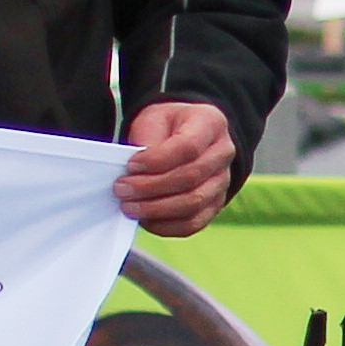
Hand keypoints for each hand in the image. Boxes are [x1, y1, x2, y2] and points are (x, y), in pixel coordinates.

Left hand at [117, 101, 237, 234]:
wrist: (183, 136)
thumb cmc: (165, 127)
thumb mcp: (153, 119)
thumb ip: (147, 141)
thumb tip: (135, 173)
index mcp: (210, 123)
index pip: (188, 147)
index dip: (157, 160)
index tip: (130, 166)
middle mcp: (223, 153)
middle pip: (191, 177)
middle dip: (151, 187)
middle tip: (122, 189)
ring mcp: (222, 181)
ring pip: (193, 203)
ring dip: (156, 209)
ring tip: (129, 206)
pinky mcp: (214, 204)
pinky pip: (193, 223)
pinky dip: (167, 226)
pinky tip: (145, 220)